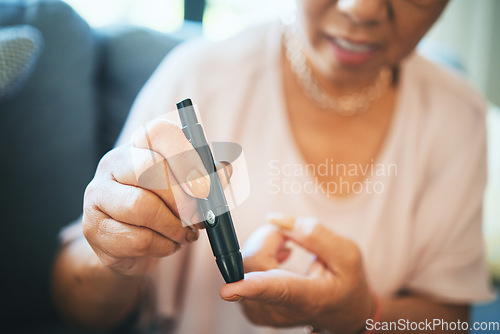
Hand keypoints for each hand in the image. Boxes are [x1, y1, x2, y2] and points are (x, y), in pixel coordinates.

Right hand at [83, 119, 230, 275]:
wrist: (130, 245)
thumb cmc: (166, 208)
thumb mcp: (190, 189)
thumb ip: (209, 177)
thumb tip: (225, 170)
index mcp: (140, 145)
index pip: (159, 132)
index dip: (185, 155)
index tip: (204, 185)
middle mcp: (113, 163)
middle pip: (150, 169)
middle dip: (183, 199)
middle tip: (198, 218)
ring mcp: (97, 195)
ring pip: (141, 207)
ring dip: (174, 227)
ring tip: (184, 234)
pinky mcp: (92, 228)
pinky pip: (137, 239)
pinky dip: (163, 246)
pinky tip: (168, 244)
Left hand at [219, 216, 373, 333]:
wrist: (341, 313)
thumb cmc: (345, 281)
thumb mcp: (347, 254)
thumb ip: (313, 233)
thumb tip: (274, 220)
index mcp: (308, 297)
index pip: (277, 291)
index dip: (251, 287)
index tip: (227, 290)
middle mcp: (279, 309)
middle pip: (253, 262)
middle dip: (269, 238)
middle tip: (290, 239)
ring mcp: (261, 312)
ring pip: (243, 264)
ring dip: (264, 247)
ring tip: (287, 253)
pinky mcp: (250, 309)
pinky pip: (241, 270)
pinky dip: (258, 258)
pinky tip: (277, 263)